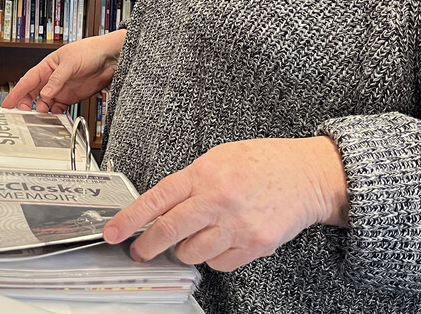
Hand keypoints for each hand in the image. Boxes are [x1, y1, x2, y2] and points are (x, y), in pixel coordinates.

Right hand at [1, 31, 125, 112]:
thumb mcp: (70, 62)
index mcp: (47, 67)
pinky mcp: (71, 97)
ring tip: (40, 120)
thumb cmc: (90, 51)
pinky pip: (58, 109)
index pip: (27, 81)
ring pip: (44, 104)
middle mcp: (52, 79)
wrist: (110, 58)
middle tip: (22, 116)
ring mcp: (61, 89)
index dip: (16, 93)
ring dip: (41, 112)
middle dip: (25, 105)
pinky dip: (55, 115)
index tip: (7, 104)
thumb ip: (57, 80)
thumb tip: (45, 94)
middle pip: (32, 95)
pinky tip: (54, 119)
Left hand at [103, 136, 348, 271]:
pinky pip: (219, 263)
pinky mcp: (255, 245)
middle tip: (139, 252)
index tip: (113, 233)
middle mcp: (218, 201)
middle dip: (148, 246)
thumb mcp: (217, 158)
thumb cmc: (261, 163)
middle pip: (169, 232)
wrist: (307, 175)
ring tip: (191, 238)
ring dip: (184, 251)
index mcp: (204, 175)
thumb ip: (189, 182)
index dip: (130, 219)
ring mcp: (237, 226)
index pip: (157, 200)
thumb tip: (160, 207)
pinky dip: (213, 257)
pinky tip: (219, 241)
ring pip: (192, 253)